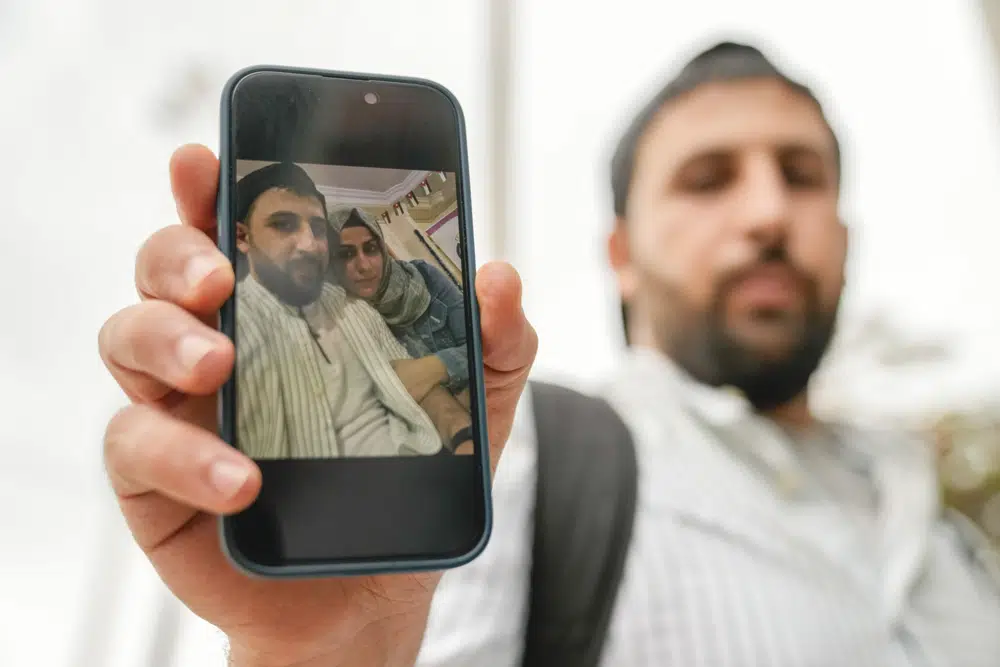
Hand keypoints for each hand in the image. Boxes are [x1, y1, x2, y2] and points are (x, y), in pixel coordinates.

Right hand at [97, 144, 537, 666]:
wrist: (371, 585)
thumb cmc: (407, 477)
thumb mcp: (469, 405)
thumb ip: (492, 340)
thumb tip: (500, 275)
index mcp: (284, 310)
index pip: (236, 230)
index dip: (214, 188)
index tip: (208, 159)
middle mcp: (220, 341)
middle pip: (166, 266)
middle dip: (179, 252)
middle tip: (220, 272)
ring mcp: (182, 405)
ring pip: (130, 336)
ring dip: (166, 338)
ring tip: (220, 363)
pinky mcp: (158, 476)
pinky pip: (136, 443)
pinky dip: (182, 454)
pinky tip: (239, 477)